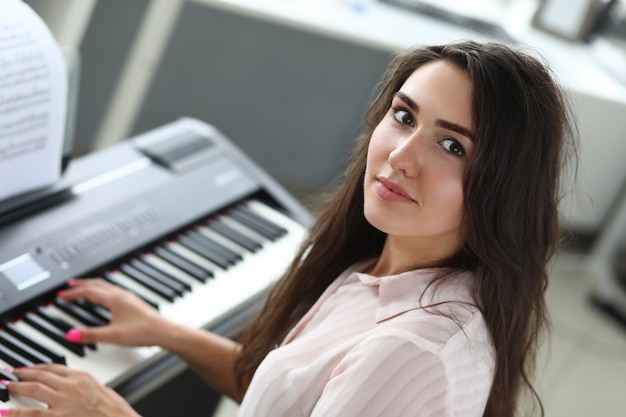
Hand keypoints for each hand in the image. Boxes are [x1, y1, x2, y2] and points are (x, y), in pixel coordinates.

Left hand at [4, 364, 139, 416]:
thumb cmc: (114, 409)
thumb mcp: (100, 389)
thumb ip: (83, 385)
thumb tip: (70, 386)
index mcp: (82, 376)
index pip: (54, 367)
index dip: (38, 367)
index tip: (29, 368)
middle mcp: (71, 385)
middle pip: (41, 375)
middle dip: (24, 374)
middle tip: (12, 374)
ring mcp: (63, 401)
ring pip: (34, 389)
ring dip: (17, 386)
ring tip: (7, 386)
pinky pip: (32, 414)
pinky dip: (16, 413)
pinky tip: (5, 413)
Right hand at [58, 279, 171, 346]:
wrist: (165, 332)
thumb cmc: (144, 332)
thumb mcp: (113, 336)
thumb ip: (91, 335)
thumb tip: (71, 335)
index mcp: (115, 299)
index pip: (89, 292)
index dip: (73, 293)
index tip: (61, 296)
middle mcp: (122, 295)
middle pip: (97, 285)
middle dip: (82, 285)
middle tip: (69, 285)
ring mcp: (129, 298)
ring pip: (107, 286)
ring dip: (93, 286)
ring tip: (84, 288)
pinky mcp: (134, 303)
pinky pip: (114, 291)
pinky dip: (103, 291)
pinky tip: (106, 298)